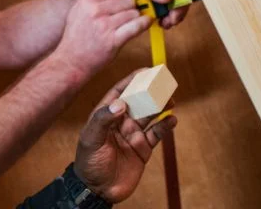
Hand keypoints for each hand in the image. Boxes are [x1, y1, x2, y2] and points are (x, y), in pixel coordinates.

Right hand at [56, 0, 152, 75]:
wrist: (71, 61)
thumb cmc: (77, 36)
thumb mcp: (78, 10)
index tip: (129, 0)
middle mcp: (95, 9)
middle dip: (133, 6)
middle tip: (132, 13)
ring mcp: (104, 24)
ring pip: (133, 12)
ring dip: (137, 17)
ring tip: (132, 22)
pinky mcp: (113, 40)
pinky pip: (136, 26)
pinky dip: (144, 23)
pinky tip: (146, 23)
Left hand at [74, 71, 177, 202]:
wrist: (97, 190)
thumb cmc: (88, 162)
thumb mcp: (91, 139)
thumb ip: (103, 120)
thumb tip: (120, 103)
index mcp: (105, 116)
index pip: (119, 92)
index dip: (131, 80)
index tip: (145, 71)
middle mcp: (120, 123)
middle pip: (138, 102)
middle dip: (150, 92)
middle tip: (164, 83)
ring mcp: (132, 135)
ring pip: (150, 116)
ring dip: (160, 106)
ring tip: (171, 99)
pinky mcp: (142, 149)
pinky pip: (156, 134)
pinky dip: (165, 126)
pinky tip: (172, 120)